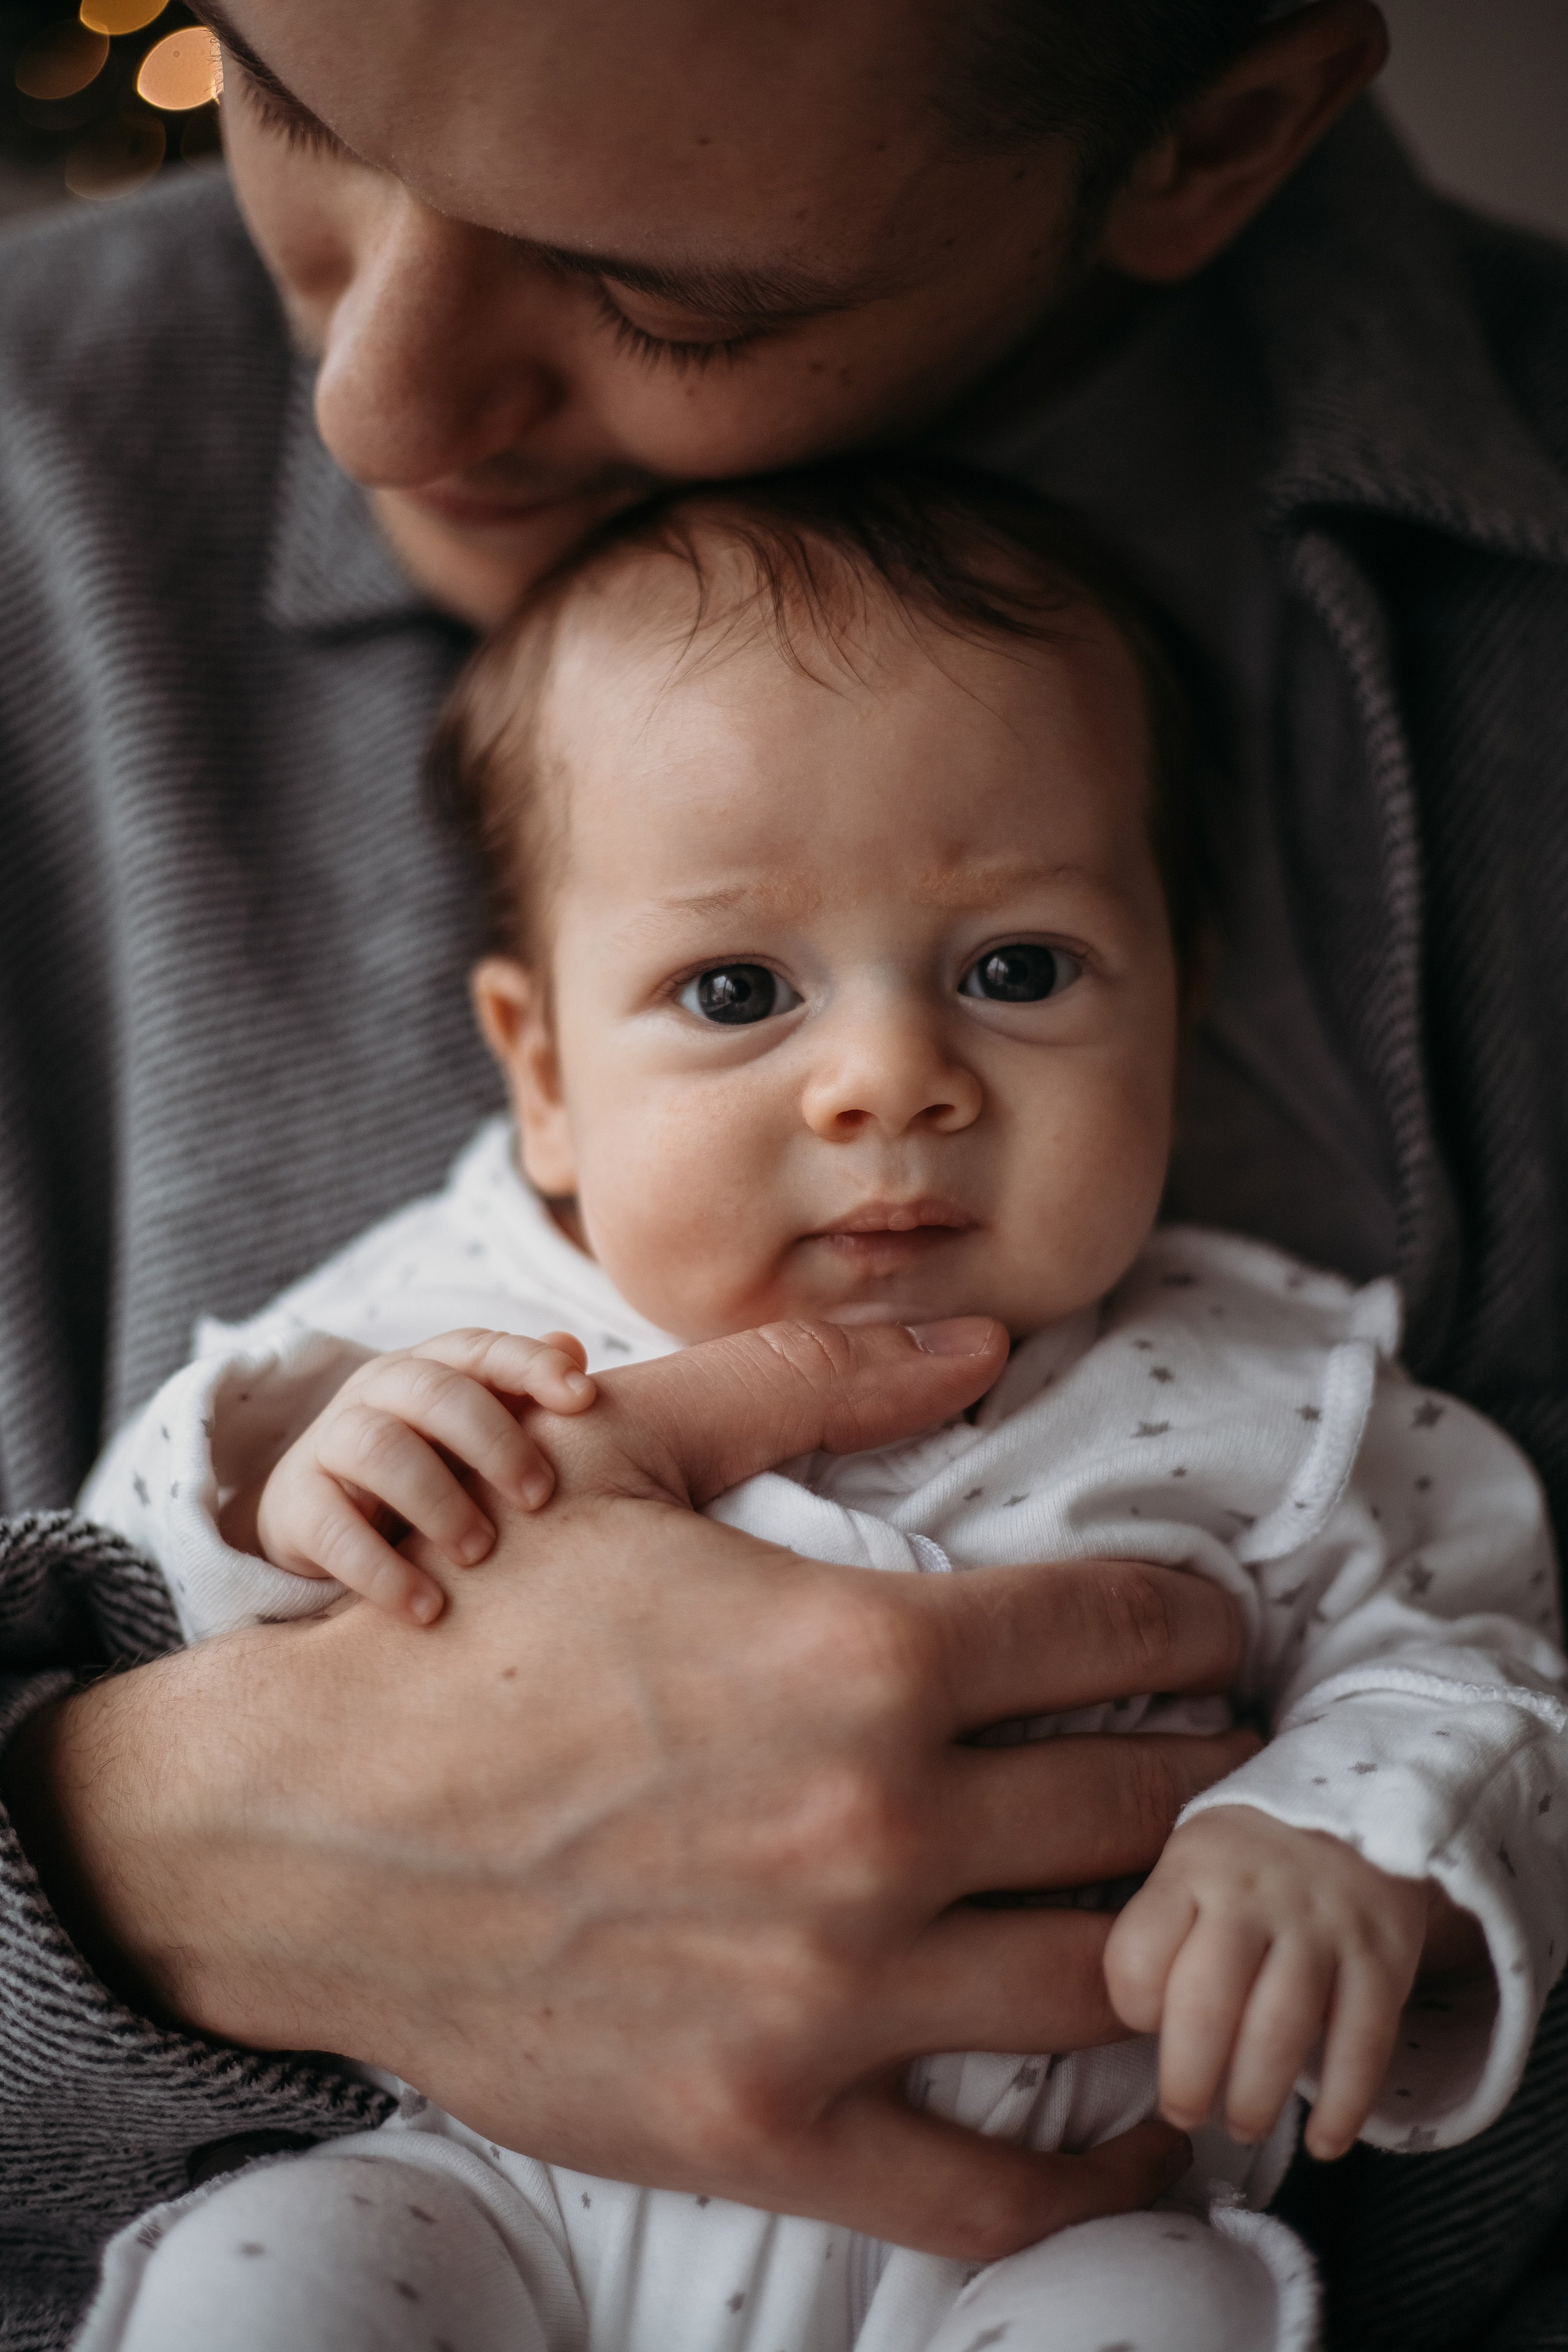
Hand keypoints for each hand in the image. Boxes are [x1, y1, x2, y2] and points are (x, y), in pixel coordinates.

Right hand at [11, 1317, 1252, 2261]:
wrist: (311, 1827)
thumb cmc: (473, 1622)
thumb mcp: (624, 1449)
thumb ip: (811, 1381)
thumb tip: (975, 1341)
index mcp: (859, 1654)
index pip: (1121, 1628)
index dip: (1195, 1622)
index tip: (1208, 1634)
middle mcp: (871, 1826)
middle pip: (1139, 1800)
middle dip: (1204, 1767)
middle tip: (1217, 1757)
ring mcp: (827, 1992)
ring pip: (1102, 1980)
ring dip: (1174, 1933)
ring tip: (1188, 1901)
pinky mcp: (768, 2122)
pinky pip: (995, 2188)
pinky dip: (1100, 2166)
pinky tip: (1144, 2115)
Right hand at [245, 1328, 595, 1624]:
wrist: (317, 1518)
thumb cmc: (427, 1468)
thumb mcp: (474, 1434)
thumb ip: (523, 1394)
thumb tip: (574, 1350)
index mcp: (431, 1367)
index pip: (481, 1349)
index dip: (531, 1366)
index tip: (583, 1399)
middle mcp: (378, 1392)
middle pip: (435, 1392)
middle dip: (494, 1442)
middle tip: (538, 1498)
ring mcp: (329, 1442)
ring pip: (379, 1448)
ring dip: (438, 1502)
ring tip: (478, 1554)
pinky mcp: (295, 1504)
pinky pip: (333, 1529)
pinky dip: (382, 1572)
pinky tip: (427, 1608)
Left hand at [1103, 1805, 1429, 2160]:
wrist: (1361, 1795)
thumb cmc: (1250, 1854)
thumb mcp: (1191, 1859)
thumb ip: (1165, 1927)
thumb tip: (1145, 2029)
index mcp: (1192, 1868)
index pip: (1139, 1953)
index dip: (1133, 2005)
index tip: (1144, 2024)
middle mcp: (1254, 1895)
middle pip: (1207, 2004)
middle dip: (1189, 2080)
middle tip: (1186, 2114)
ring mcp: (1323, 1924)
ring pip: (1281, 2030)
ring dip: (1257, 2097)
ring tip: (1243, 2126)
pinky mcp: (1385, 1953)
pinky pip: (1364, 2042)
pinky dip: (1344, 2103)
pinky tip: (1326, 2143)